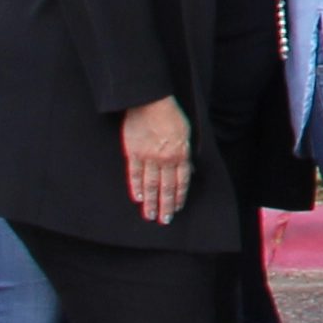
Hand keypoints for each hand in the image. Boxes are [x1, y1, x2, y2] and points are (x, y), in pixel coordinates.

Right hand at [119, 94, 192, 227]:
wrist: (151, 102)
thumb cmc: (172, 115)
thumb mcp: (187, 134)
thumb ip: (186, 154)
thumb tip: (189, 171)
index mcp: (180, 154)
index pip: (181, 182)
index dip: (179, 198)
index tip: (177, 209)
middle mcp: (165, 159)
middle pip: (166, 188)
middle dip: (166, 206)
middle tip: (164, 221)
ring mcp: (148, 157)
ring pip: (150, 185)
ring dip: (151, 202)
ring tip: (150, 216)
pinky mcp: (133, 153)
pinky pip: (134, 175)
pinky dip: (136, 188)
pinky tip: (138, 198)